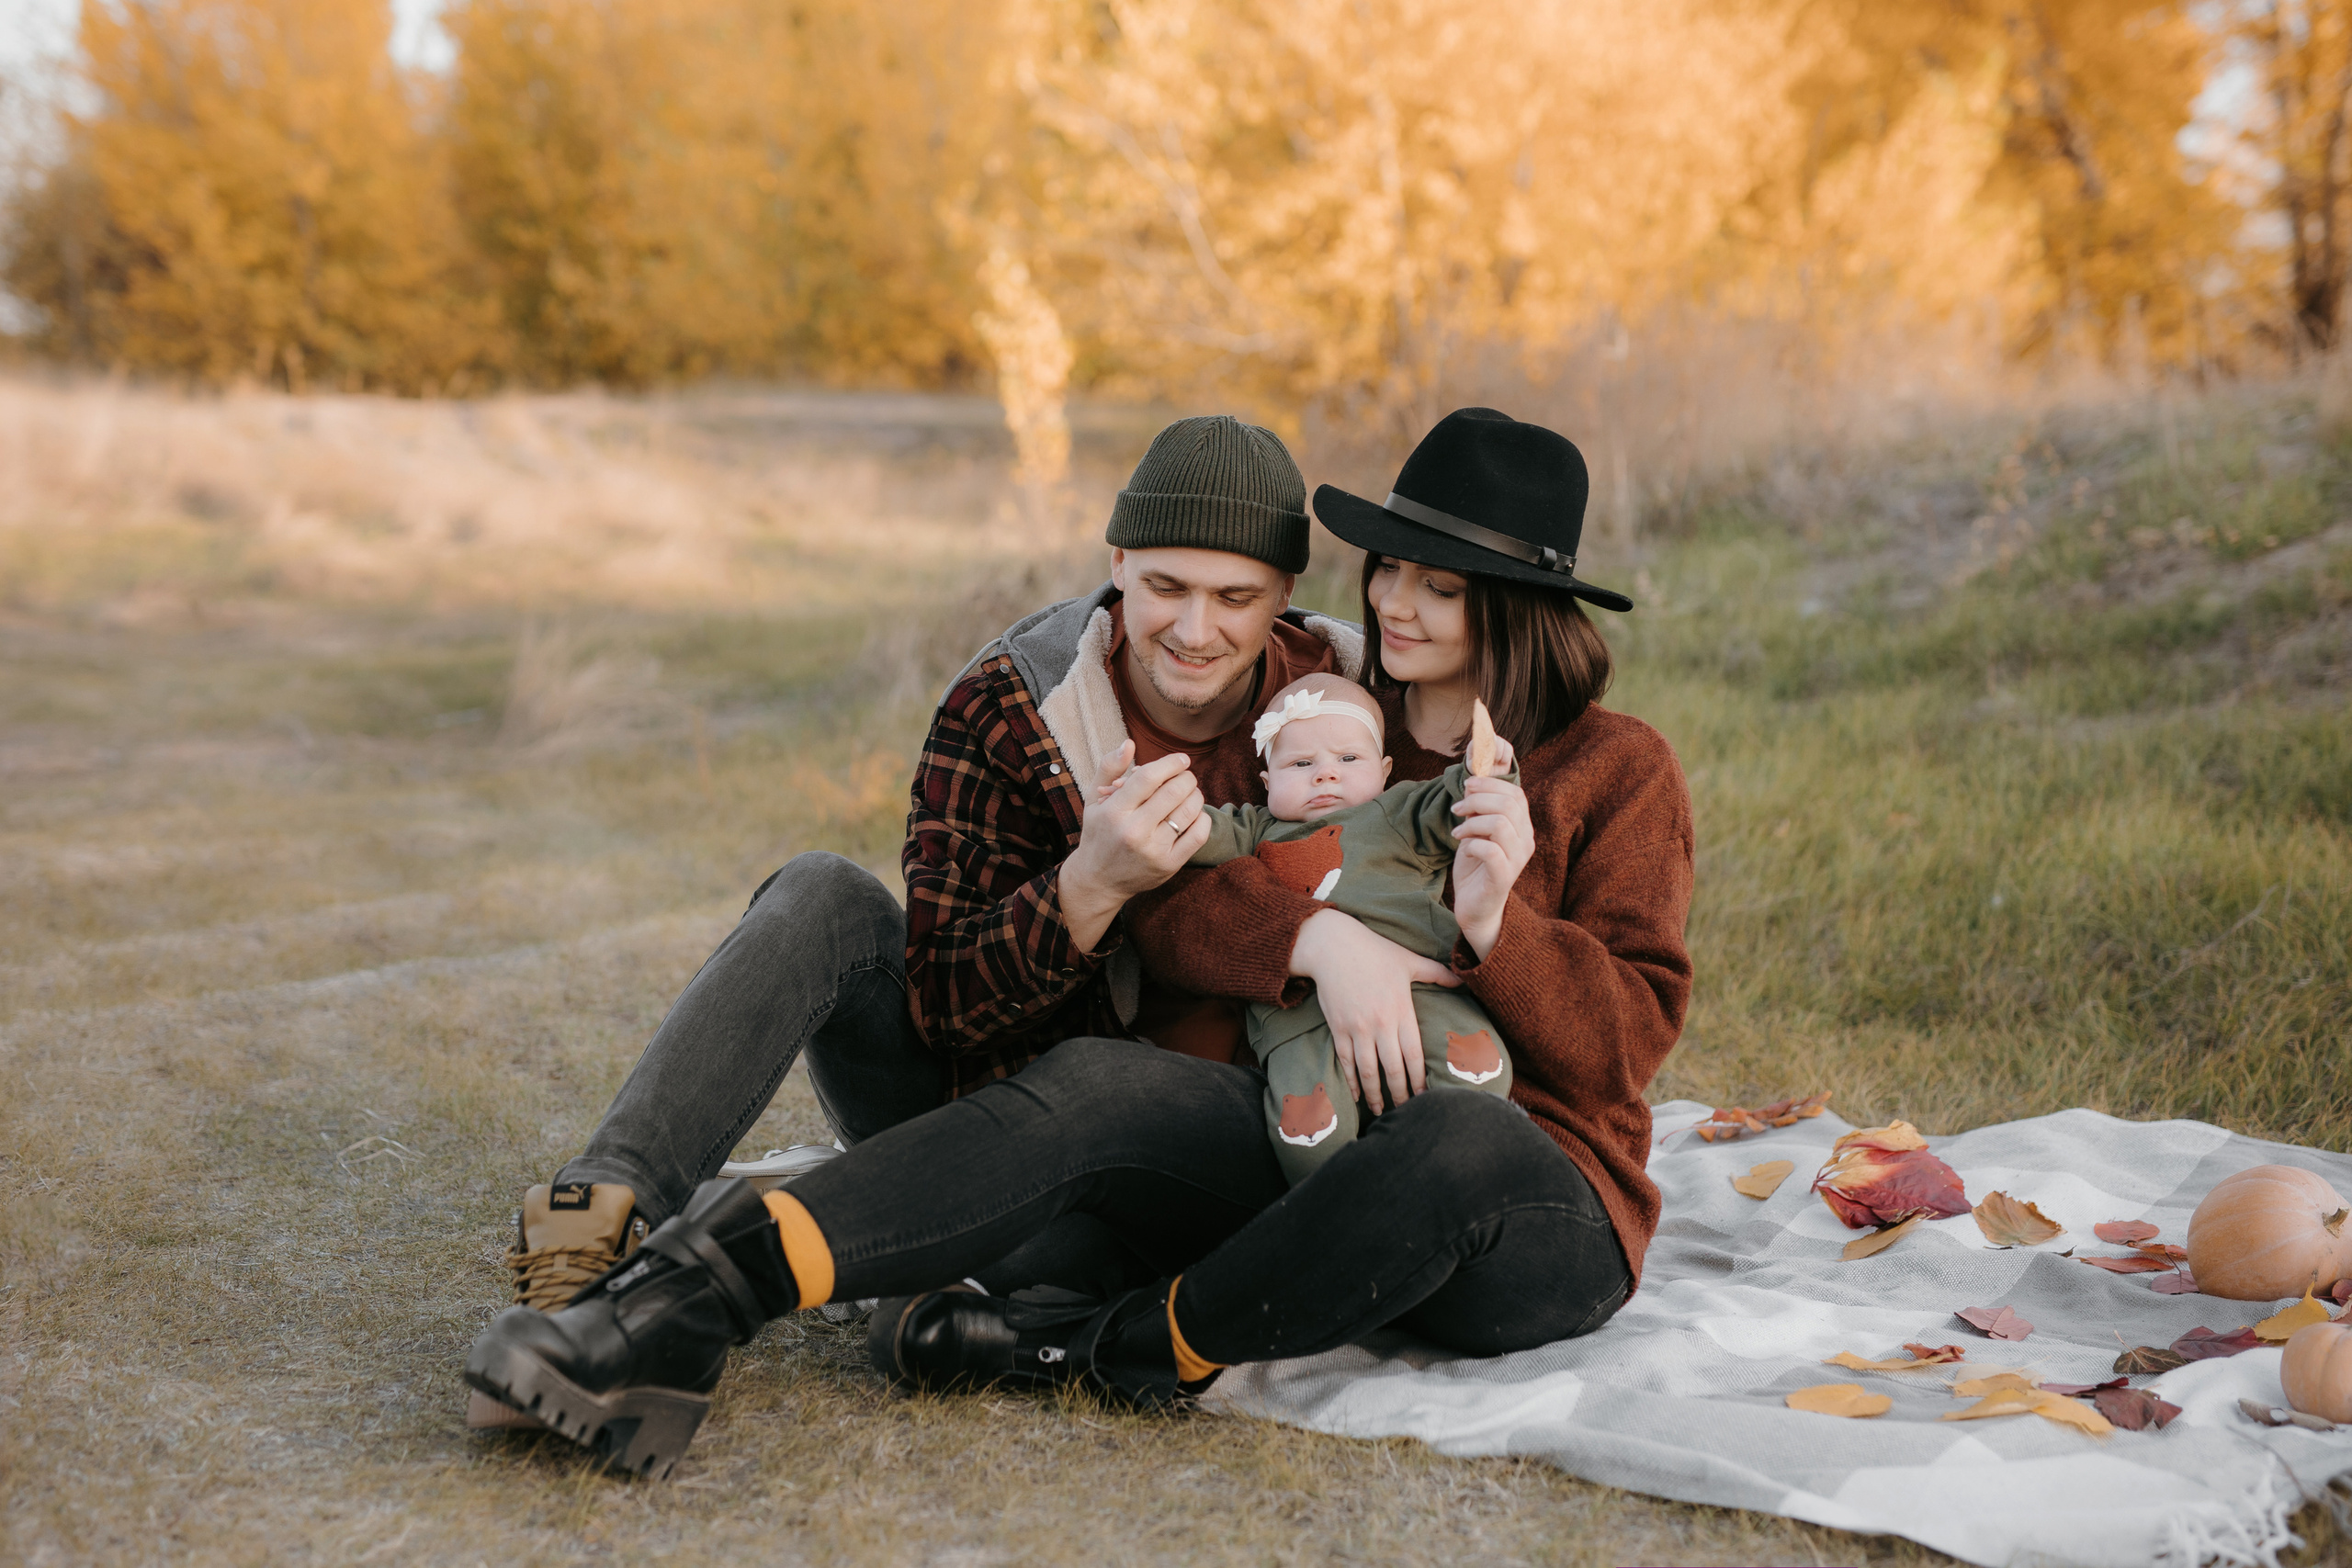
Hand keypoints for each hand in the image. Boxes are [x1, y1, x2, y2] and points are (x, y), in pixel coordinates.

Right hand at [1057, 741, 1207, 950]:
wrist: (1098, 880)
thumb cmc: (1098, 833)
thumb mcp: (1093, 799)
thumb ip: (1109, 767)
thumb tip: (1130, 743)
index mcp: (1114, 811)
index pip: (1149, 777)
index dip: (1170, 763)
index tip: (1181, 759)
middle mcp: (1133, 831)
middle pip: (1173, 791)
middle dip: (1186, 777)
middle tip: (1186, 776)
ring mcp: (1153, 850)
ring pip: (1189, 811)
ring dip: (1195, 795)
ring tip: (1190, 793)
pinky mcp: (1169, 865)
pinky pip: (1198, 835)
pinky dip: (1203, 818)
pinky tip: (1194, 814)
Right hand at [1289, 908, 1459, 1114]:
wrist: (1332, 945)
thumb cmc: (1373, 950)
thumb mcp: (1408, 959)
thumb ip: (1436, 973)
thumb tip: (1461, 978)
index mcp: (1401, 1010)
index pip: (1414, 1054)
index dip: (1421, 1079)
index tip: (1427, 1096)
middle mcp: (1380, 1024)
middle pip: (1392, 1069)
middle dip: (1401, 1094)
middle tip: (1408, 1112)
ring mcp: (1357, 1028)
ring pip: (1368, 1070)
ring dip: (1374, 1094)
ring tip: (1380, 1112)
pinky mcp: (1338, 1028)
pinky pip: (1345, 1061)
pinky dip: (1351, 1080)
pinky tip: (1356, 1094)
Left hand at [1450, 749, 1531, 959]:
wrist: (1475, 907)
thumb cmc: (1476, 867)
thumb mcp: (1478, 831)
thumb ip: (1480, 809)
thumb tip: (1471, 782)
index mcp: (1523, 827)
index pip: (1516, 794)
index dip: (1490, 784)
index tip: (1466, 787)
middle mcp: (1526, 841)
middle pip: (1508, 804)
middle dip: (1477, 800)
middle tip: (1458, 809)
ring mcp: (1517, 860)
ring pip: (1499, 823)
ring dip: (1472, 822)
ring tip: (1458, 832)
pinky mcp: (1504, 877)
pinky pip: (1490, 850)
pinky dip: (1471, 844)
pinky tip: (1464, 848)